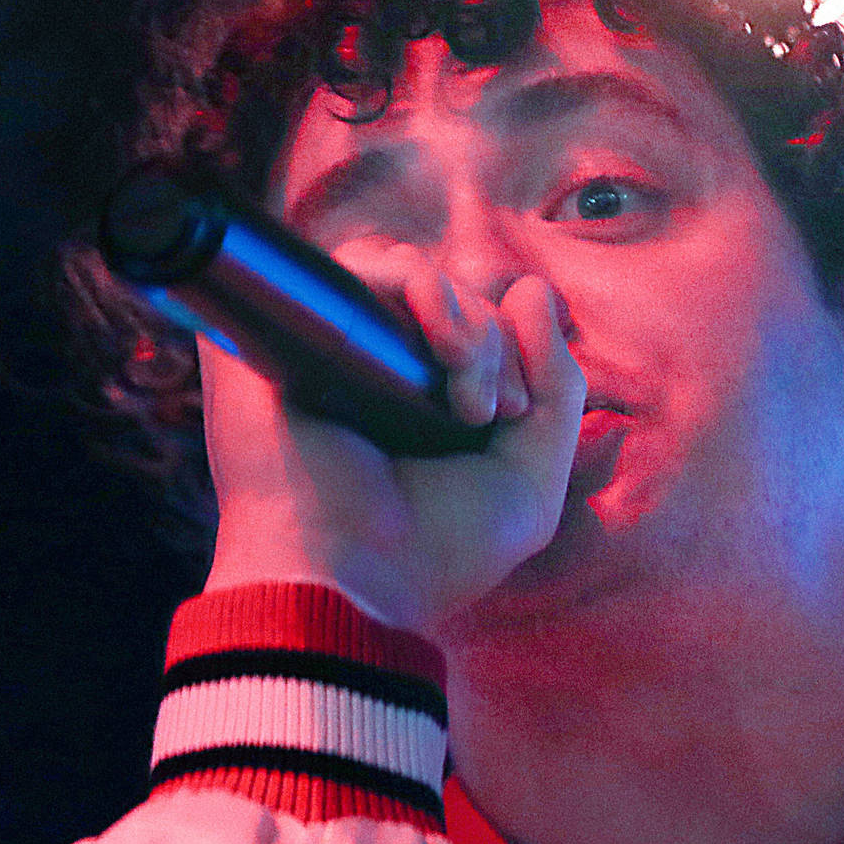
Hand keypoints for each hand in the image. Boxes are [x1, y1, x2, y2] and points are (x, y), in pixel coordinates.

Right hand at [199, 239, 585, 635]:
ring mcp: (326, 346)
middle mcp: (370, 369)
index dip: (513, 349)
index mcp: (420, 403)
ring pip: (409, 274)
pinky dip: (415, 284)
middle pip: (448, 296)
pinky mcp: (286, 330)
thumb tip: (530, 290)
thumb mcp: (529, 485)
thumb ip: (557, 389)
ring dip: (461, 317)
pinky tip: (438, 342)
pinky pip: (355, 263)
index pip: (476, 326)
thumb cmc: (435, 552)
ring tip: (464, 392)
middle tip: (486, 411)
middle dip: (492, 341)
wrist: (351, 581)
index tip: (516, 413)